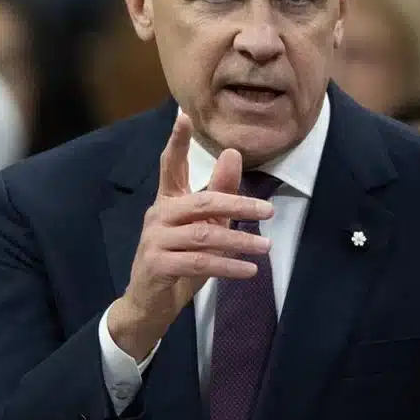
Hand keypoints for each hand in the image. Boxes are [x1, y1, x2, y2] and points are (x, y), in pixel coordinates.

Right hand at [107, 113, 272, 360]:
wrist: (150, 304)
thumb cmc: (179, 260)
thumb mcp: (204, 226)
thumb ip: (219, 192)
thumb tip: (233, 153)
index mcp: (168, 201)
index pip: (170, 164)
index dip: (176, 141)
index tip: (183, 115)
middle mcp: (158, 215)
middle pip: (202, 202)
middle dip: (238, 203)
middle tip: (268, 210)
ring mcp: (155, 240)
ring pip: (204, 235)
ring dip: (239, 241)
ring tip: (266, 247)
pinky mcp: (157, 265)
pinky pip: (199, 262)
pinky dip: (227, 266)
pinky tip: (248, 270)